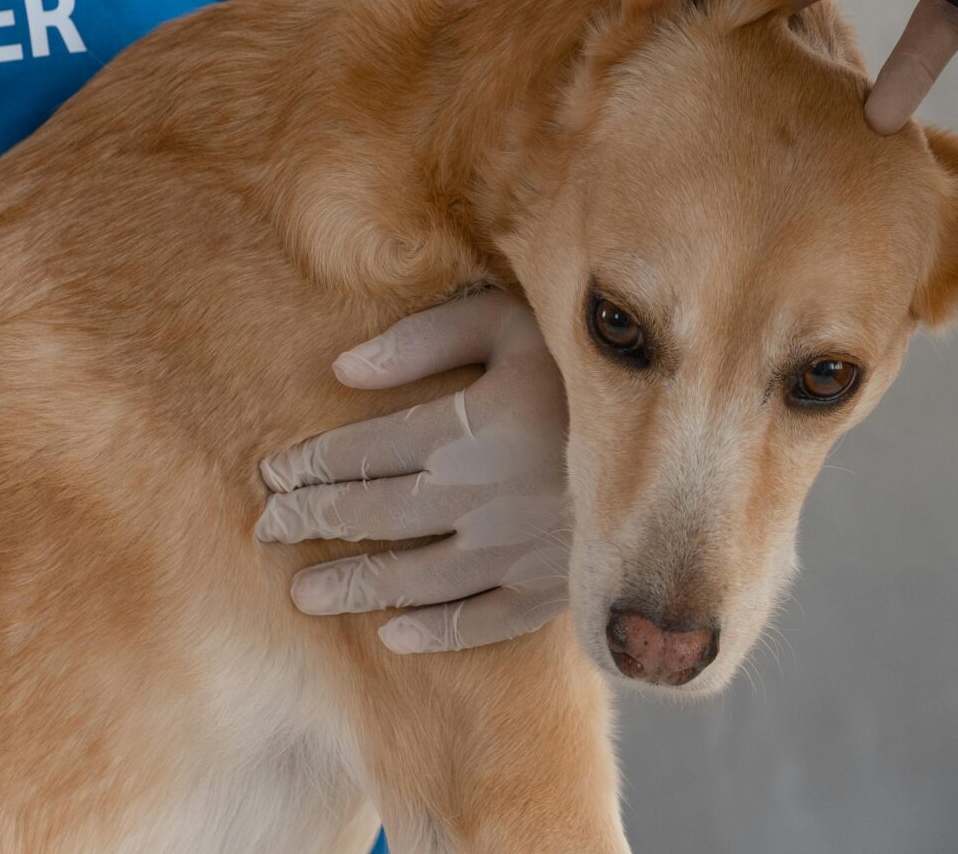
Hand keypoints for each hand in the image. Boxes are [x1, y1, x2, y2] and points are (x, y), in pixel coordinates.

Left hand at [255, 289, 568, 653]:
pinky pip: (483, 621)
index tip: (272, 474)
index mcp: (465, 429)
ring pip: (414, 578)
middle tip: (268, 532)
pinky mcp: (554, 586)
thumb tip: (343, 370)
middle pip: (374, 517)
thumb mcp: (512, 321)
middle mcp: (480, 497)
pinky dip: (436, 631)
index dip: (309, 465)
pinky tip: (396, 635)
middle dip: (313, 525)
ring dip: (353, 586)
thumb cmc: (589, 361)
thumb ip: (427, 338)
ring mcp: (517, 549)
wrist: (690, 427)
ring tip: (305, 595)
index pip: (362, 452)